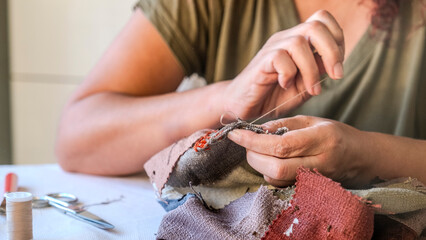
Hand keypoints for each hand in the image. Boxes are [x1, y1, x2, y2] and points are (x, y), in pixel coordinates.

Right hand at [222, 10, 344, 120]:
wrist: (243, 107)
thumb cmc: (272, 96)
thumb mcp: (302, 86)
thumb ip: (318, 73)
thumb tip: (333, 63)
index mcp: (297, 41)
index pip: (322, 20)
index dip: (337, 39)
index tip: (337, 66)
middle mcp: (285, 39)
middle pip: (316, 25)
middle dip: (332, 51)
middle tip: (335, 75)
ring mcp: (272, 49)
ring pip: (299, 43)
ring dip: (311, 70)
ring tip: (311, 89)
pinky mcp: (261, 62)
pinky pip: (281, 58)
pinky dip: (289, 74)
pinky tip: (285, 85)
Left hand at [228, 115, 375, 187]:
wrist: (361, 157)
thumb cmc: (336, 134)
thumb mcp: (311, 120)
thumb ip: (283, 124)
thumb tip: (255, 130)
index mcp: (321, 139)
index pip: (280, 145)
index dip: (253, 141)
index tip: (236, 133)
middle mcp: (319, 163)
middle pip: (274, 167)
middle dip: (252, 155)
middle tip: (246, 142)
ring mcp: (315, 179)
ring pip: (275, 178)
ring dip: (258, 164)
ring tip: (259, 149)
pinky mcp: (309, 188)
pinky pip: (281, 184)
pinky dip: (268, 172)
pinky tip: (270, 160)